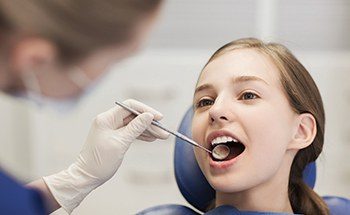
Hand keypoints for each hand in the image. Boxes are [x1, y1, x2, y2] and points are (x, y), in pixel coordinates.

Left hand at [43, 99, 168, 212]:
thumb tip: (149, 115)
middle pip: (134, 116)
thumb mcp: (121, 143)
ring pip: (134, 125)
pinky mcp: (114, 137)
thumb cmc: (100, 161)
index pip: (130, 106)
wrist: (86, 177)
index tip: (159, 118)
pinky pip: (130, 132)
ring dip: (147, 130)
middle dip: (149, 123)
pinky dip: (141, 135)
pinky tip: (151, 138)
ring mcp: (111, 129)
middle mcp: (108, 121)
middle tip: (163, 132)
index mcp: (107, 119)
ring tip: (162, 136)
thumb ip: (135, 128)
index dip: (146, 110)